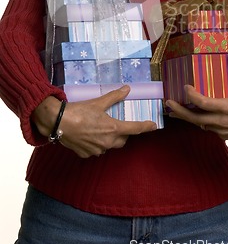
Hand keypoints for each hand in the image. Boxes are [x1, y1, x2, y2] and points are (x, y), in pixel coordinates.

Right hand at [32, 85, 157, 157]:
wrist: (58, 123)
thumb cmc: (79, 111)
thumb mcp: (98, 102)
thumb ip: (114, 96)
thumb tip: (127, 89)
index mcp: (113, 129)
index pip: (135, 129)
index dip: (146, 127)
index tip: (154, 126)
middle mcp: (108, 142)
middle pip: (123, 140)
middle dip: (124, 133)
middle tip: (119, 125)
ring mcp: (97, 150)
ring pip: (109, 146)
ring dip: (109, 139)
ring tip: (100, 129)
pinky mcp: (86, 154)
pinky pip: (96, 150)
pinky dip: (96, 144)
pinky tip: (89, 135)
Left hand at [165, 52, 227, 146]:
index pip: (204, 103)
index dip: (192, 96)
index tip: (185, 87)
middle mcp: (222, 121)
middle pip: (194, 118)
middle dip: (179, 111)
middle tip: (168, 103)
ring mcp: (221, 130)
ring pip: (199, 124)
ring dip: (186, 117)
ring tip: (173, 110)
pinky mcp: (223, 136)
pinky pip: (207, 127)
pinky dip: (198, 121)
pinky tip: (192, 115)